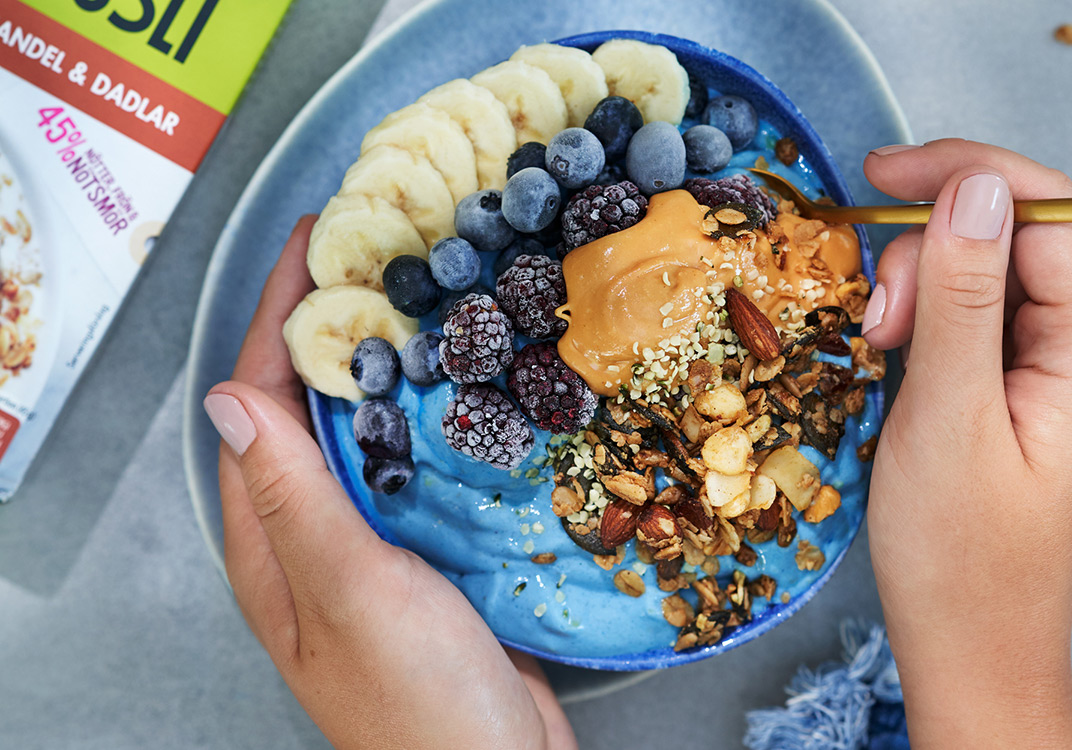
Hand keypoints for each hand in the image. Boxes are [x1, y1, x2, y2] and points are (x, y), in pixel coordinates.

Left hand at [204, 217, 575, 749]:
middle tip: (379, 251)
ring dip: (389, 362)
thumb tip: (226, 399)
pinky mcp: (429, 549)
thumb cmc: (418, 703)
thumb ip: (293, 499)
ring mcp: (373, 540)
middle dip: (336, 323)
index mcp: (272, 542)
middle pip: (312, 405)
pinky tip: (467, 382)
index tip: (317, 240)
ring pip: (370, 428)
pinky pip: (421, 461)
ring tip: (425, 295)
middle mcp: (314, 533)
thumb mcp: (350, 592)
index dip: (282, 314)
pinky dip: (437, 412)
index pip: (259, 400)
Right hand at [859, 140, 1071, 746]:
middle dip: (933, 251)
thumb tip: (974, 186)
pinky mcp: (1028, 386)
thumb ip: (961, 297)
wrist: (970, 644)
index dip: (966, 178)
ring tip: (880, 344)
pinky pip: (982, 315)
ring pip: (992, 272)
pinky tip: (896, 349)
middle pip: (1018, 238)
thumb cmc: (959, 553)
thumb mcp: (946, 416)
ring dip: (924, 285)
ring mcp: (1064, 369)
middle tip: (876, 318)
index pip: (1048, 215)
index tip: (878, 179)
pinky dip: (930, 316)